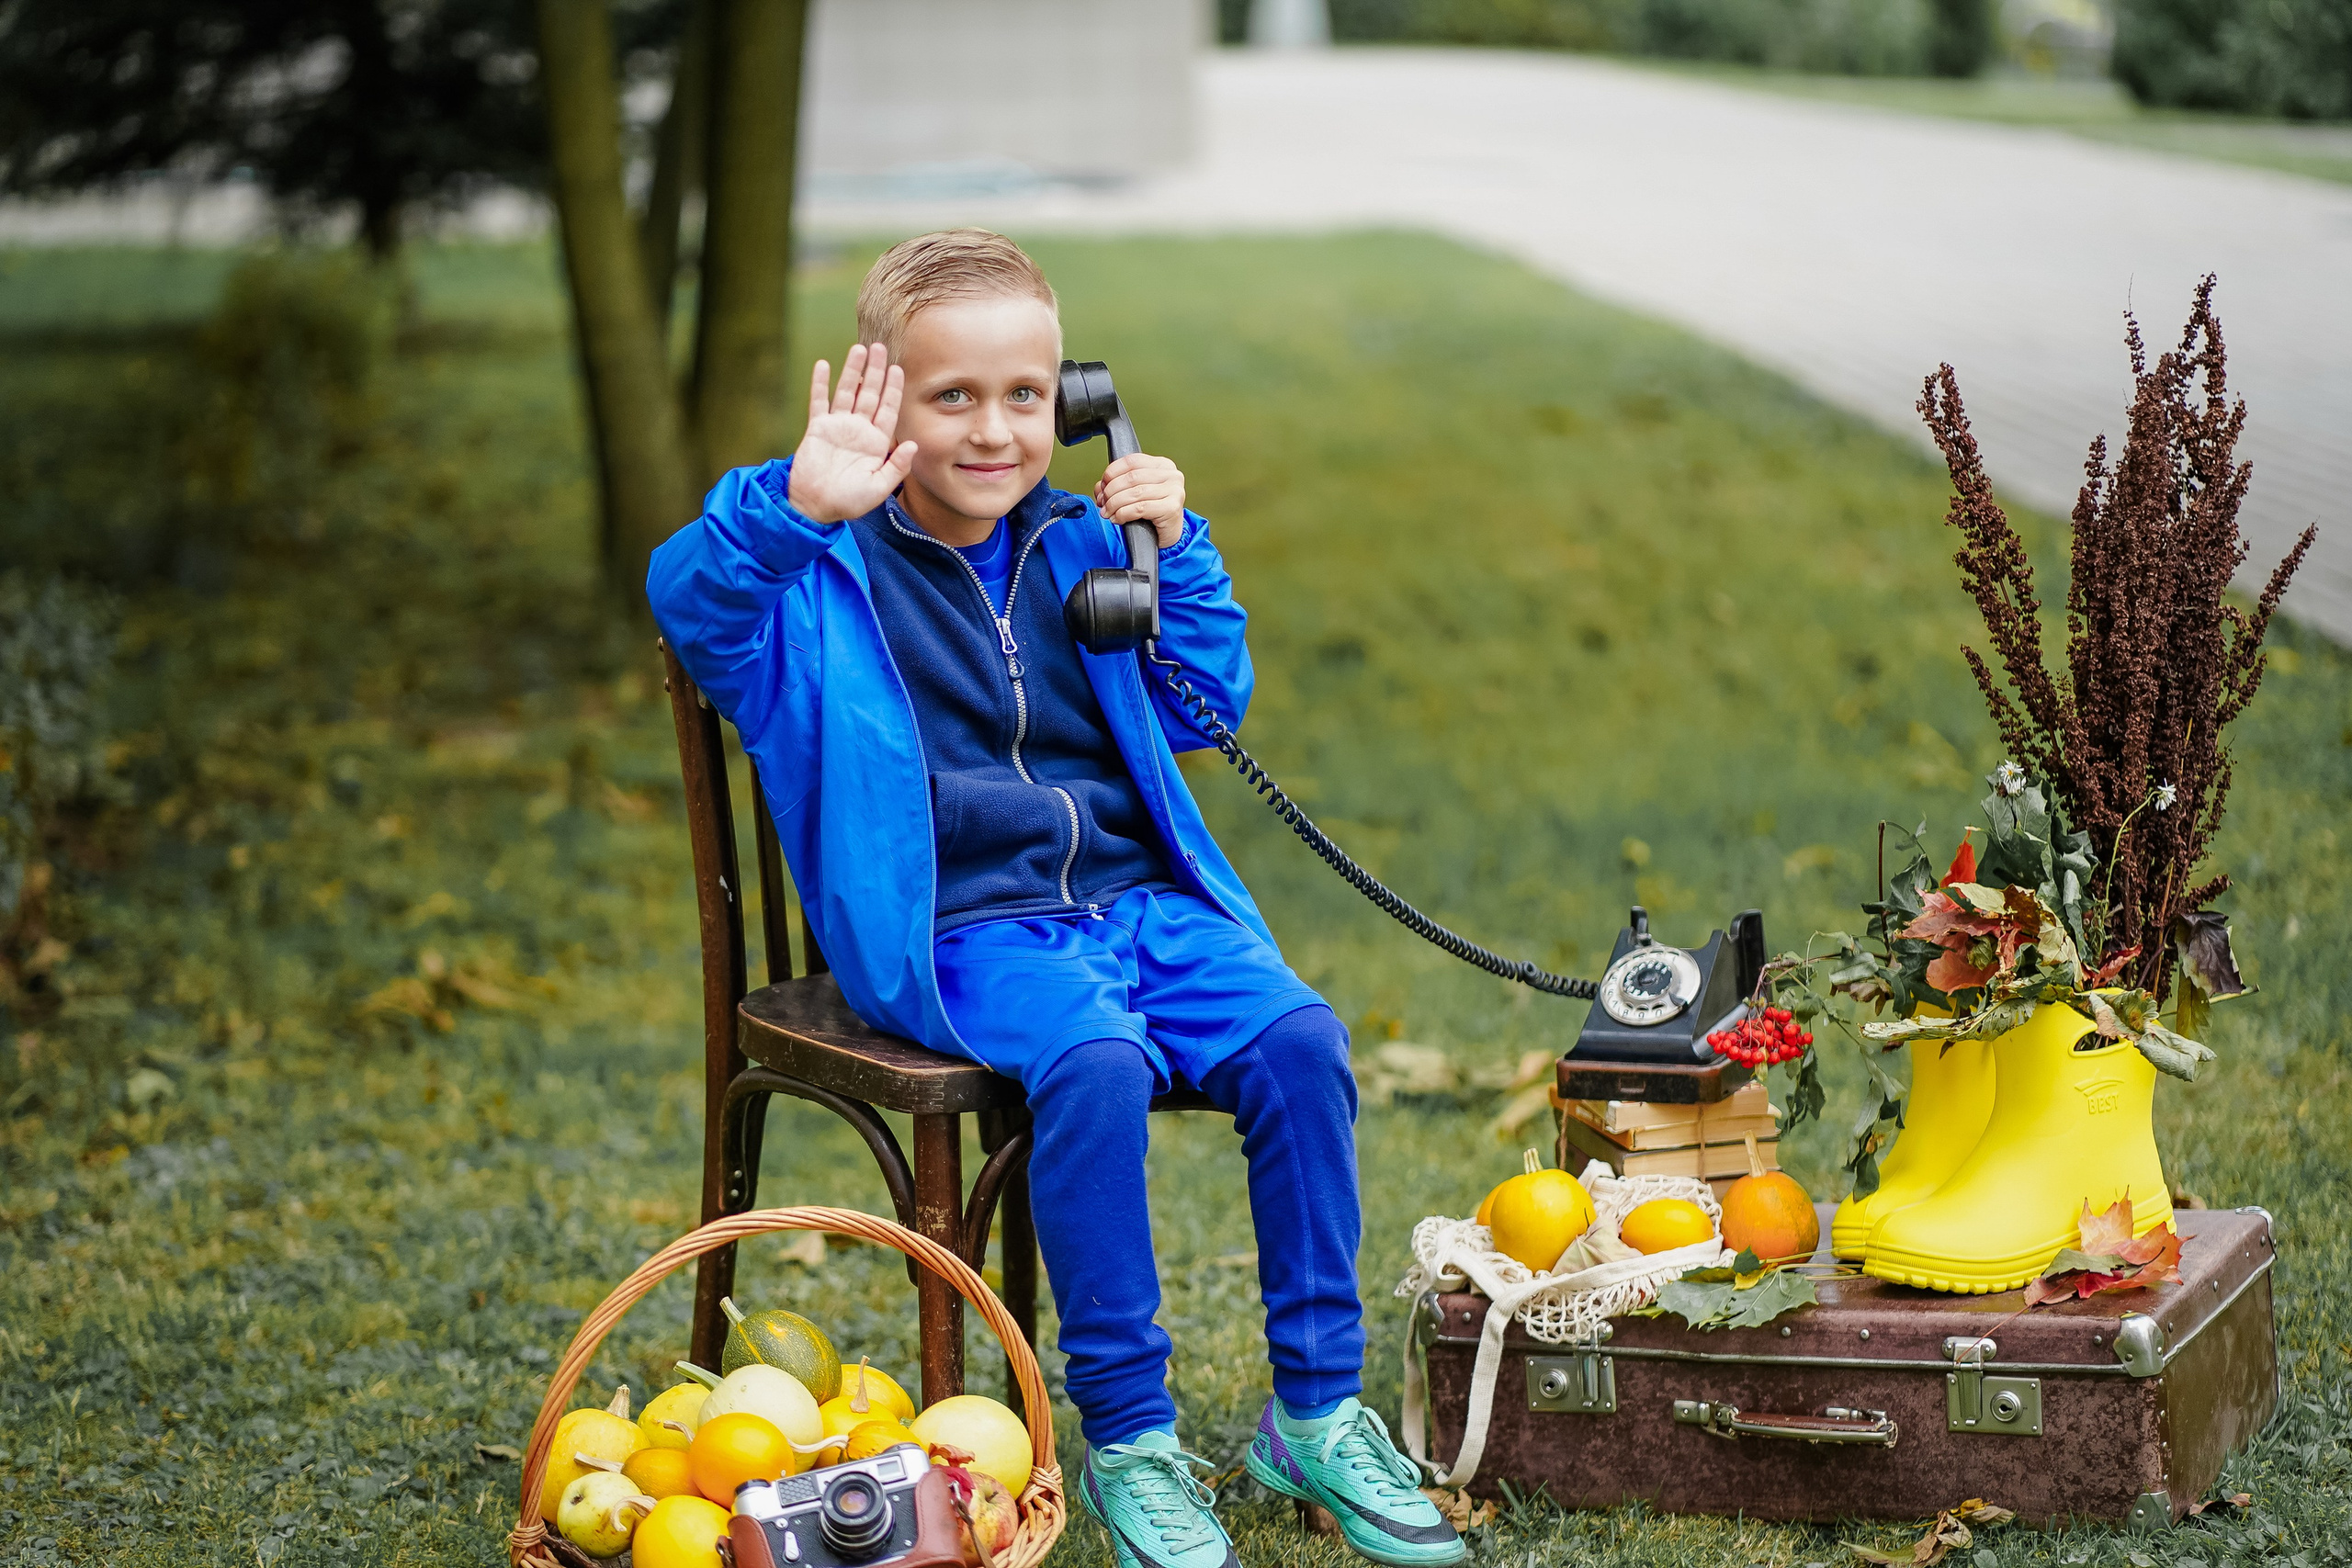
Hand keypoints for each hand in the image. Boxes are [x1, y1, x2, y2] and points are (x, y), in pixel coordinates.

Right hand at [787, 343, 917, 523]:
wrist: (815, 507)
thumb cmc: (848, 502)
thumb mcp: (879, 487)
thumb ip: (897, 466)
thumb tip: (914, 444)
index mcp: (876, 443)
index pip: (888, 410)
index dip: (893, 389)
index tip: (898, 369)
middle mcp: (858, 430)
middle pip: (870, 394)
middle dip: (876, 371)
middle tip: (881, 347)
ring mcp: (837, 427)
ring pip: (847, 392)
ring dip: (853, 370)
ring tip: (859, 348)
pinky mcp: (817, 428)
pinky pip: (819, 401)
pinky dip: (821, 384)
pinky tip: (824, 364)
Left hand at [1094, 453, 1185, 547]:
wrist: (1168, 535)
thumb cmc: (1151, 513)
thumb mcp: (1134, 494)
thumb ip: (1117, 485)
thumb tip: (1100, 487)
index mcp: (1162, 465)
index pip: (1131, 461)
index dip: (1112, 472)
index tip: (1102, 486)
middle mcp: (1171, 475)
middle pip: (1131, 477)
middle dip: (1111, 491)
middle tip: (1102, 503)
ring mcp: (1174, 491)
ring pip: (1134, 493)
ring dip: (1114, 504)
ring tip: (1107, 512)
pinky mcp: (1172, 508)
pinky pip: (1140, 508)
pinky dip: (1123, 514)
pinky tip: (1117, 519)